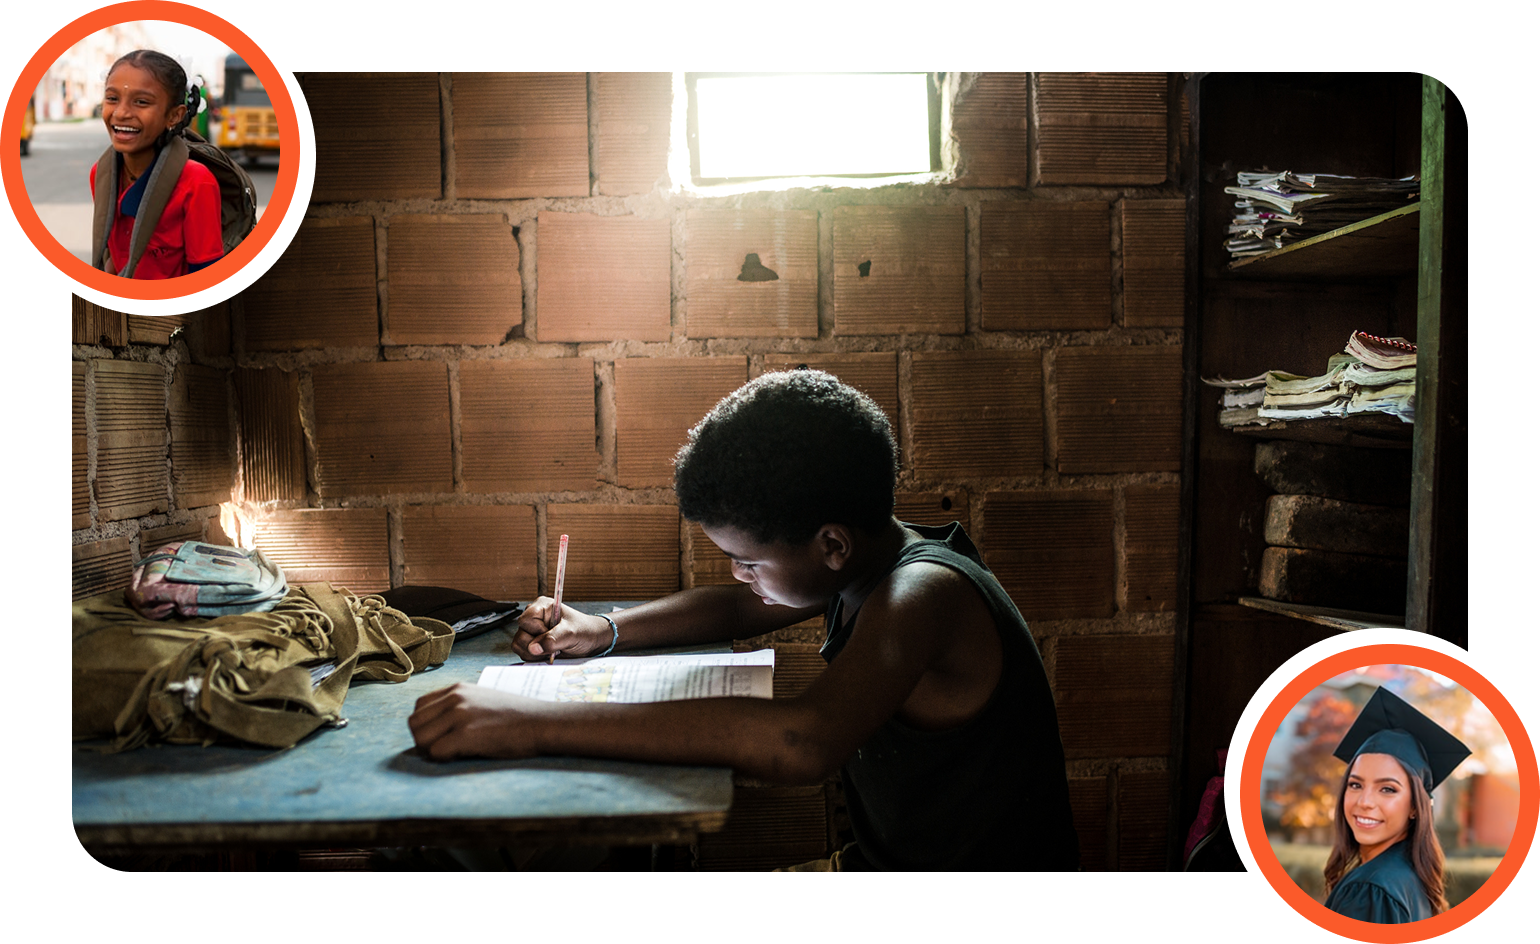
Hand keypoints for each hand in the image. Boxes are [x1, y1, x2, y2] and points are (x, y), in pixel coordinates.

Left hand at [409, 682, 546, 759]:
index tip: (441, 736)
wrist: (542, 722)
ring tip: (452, 753)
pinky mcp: (467, 734)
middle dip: (423, 740)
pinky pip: (435, 752)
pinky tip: (461, 756)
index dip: (425, 725)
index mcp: (457, 688)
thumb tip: (437, 727)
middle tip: (443, 750)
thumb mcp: (483, 700)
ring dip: (430, 751)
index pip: (419, 706)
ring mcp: (460, 715)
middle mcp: (455, 698)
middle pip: (414, 723)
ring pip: (420, 738)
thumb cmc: (516, 717)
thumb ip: (459, 707)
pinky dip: (443, 759)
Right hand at [509, 598, 613, 661]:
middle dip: (537, 646)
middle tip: (555, 646)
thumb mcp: (571, 633)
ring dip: (536, 654)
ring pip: (519, 646)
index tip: (552, 634)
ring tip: (553, 650)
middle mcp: (534, 618)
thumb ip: (552, 639)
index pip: (525, 620)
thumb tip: (533, 648)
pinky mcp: (533, 644)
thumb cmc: (584, 631)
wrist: (592, 641)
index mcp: (542, 607)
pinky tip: (550, 654)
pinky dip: (536, 658)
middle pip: (520, 635)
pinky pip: (524, 654)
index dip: (537, 631)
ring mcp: (532, 632)